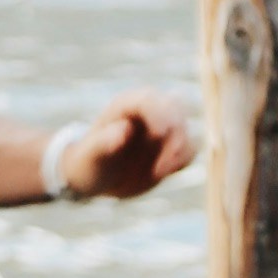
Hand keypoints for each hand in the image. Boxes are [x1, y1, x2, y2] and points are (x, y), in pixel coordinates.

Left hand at [50, 96, 196, 199]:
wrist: (95, 179)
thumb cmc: (88, 163)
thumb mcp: (90, 155)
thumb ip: (104, 142)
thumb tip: (123, 130)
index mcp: (126, 104)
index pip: (149, 99)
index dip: (158, 113)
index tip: (159, 134)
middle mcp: (148, 112)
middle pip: (175, 107)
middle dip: (175, 129)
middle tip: (164, 158)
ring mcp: (162, 129)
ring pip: (185, 128)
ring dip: (181, 149)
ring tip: (160, 171)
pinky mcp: (172, 148)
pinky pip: (188, 149)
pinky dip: (182, 160)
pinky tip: (164, 173)